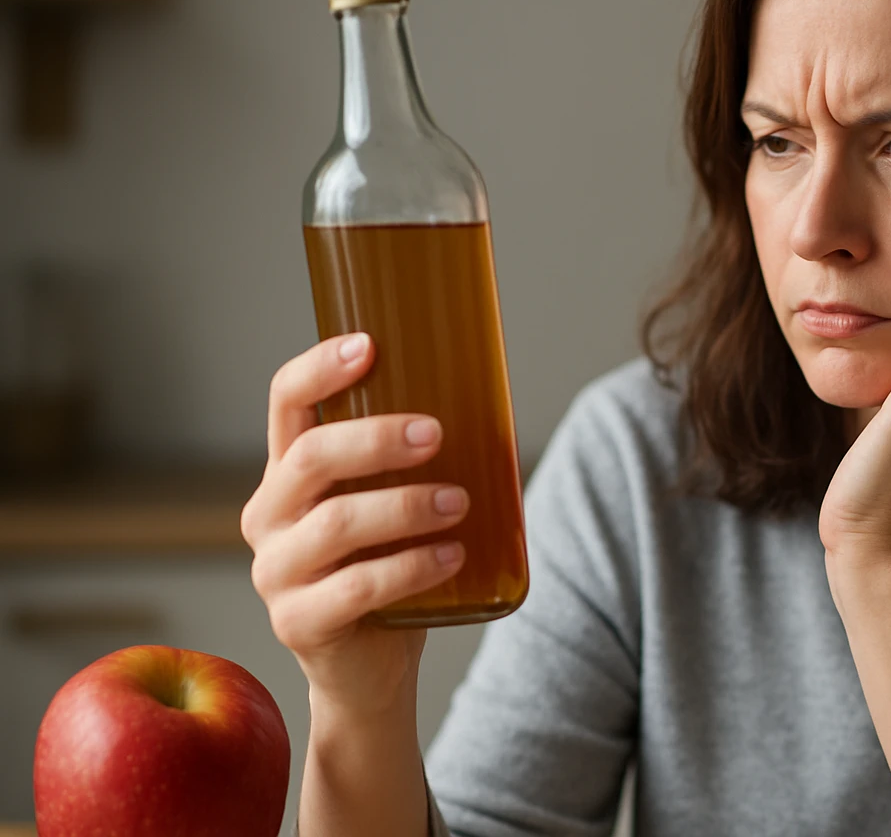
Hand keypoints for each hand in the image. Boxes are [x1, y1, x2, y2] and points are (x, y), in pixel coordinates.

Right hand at [240, 333, 468, 718]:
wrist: (372, 670)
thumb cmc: (389, 569)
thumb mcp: (393, 505)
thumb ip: (415, 463)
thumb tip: (494, 404)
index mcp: (288, 474)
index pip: (286, 403)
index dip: (320, 369)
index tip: (369, 346)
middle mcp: (269, 516)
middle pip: (310, 457)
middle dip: (376, 439)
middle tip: (436, 434)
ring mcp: (276, 572)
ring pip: (335, 523)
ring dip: (406, 505)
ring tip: (459, 501)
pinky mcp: (298, 623)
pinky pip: (355, 587)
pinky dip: (411, 567)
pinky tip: (452, 556)